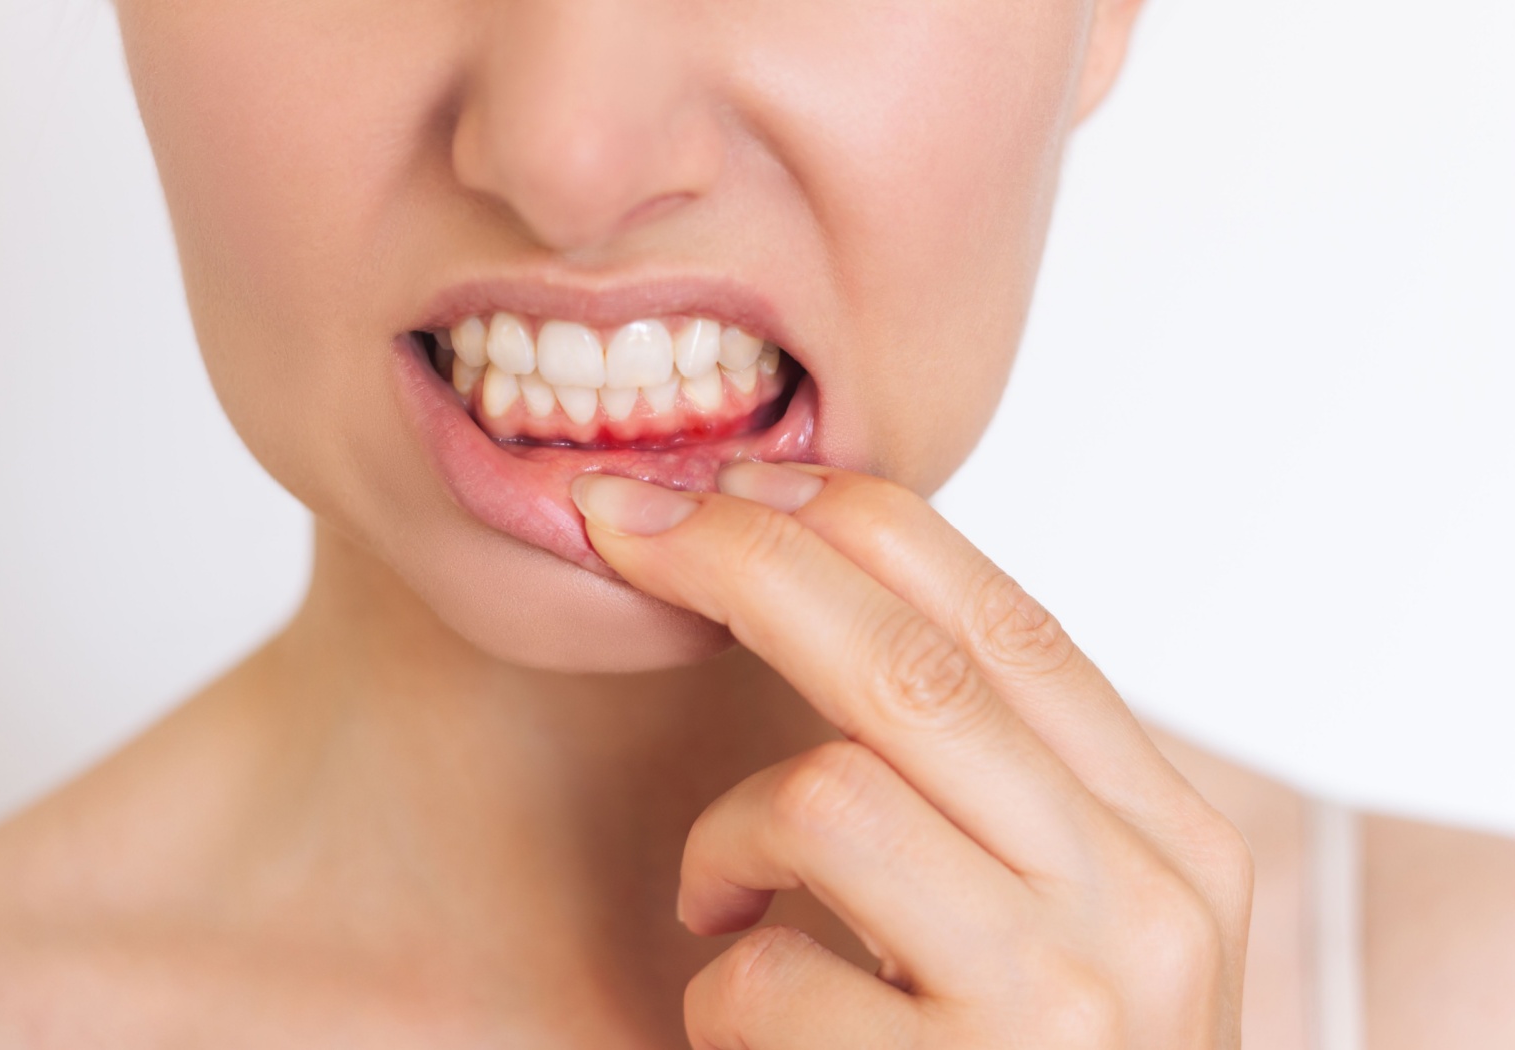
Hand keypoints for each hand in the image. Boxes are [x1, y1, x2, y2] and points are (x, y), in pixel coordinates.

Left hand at [571, 463, 1252, 1048]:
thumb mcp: (1068, 921)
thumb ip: (995, 791)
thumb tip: (826, 591)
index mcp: (1170, 838)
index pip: (1004, 621)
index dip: (849, 526)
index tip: (727, 487)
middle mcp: (1147, 903)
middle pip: (909, 663)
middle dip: (738, 562)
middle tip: (618, 522)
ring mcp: (1067, 1005)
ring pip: (822, 796)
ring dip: (728, 844)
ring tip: (732, 914)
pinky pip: (768, 973)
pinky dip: (723, 991)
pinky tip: (761, 1033)